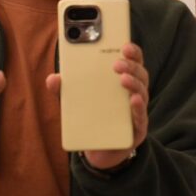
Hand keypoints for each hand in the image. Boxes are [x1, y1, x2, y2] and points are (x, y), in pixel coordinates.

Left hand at [46, 42, 148, 170]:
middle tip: (117, 63)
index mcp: (122, 81)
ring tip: (122, 79)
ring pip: (142, 92)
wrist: (99, 150)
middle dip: (131, 66)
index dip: (132, 51)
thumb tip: (52, 79)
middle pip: (140, 74)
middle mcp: (134, 93)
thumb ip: (65, 91)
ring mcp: (137, 111)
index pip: (132, 62)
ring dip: (134, 83)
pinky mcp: (137, 129)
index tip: (125, 44)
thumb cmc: (93, 119)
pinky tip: (132, 101)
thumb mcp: (76, 103)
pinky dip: (138, 107)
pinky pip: (141, 117)